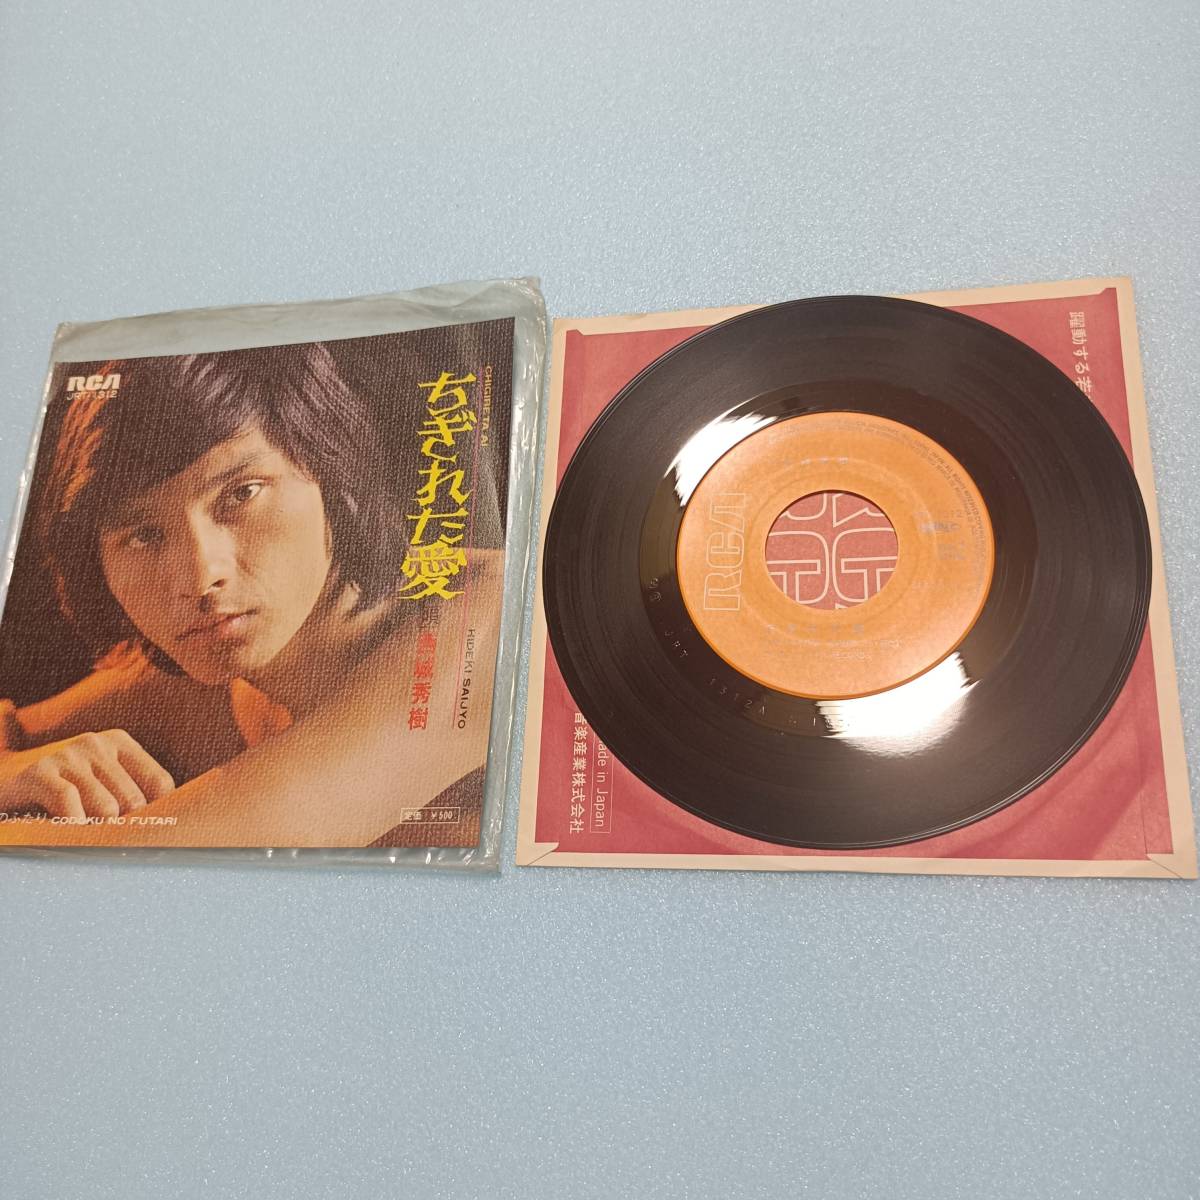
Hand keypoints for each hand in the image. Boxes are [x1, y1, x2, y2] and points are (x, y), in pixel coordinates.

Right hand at [0, 729, 174, 820]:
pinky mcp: (39, 773)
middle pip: (134, 801)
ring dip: (93, 829)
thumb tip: (173, 827)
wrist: (3, 782)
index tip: (139, 831)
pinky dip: (71, 826)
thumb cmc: (61, 792)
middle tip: (103, 836)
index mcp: (119, 743)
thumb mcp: (100, 784)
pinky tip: (64, 830)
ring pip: (107, 807)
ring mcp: (67, 755)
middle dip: (121, 826)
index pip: (160, 784)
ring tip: (80, 831)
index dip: (153, 814)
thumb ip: (132, 796)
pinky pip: (70, 806)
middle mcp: (96, 743)